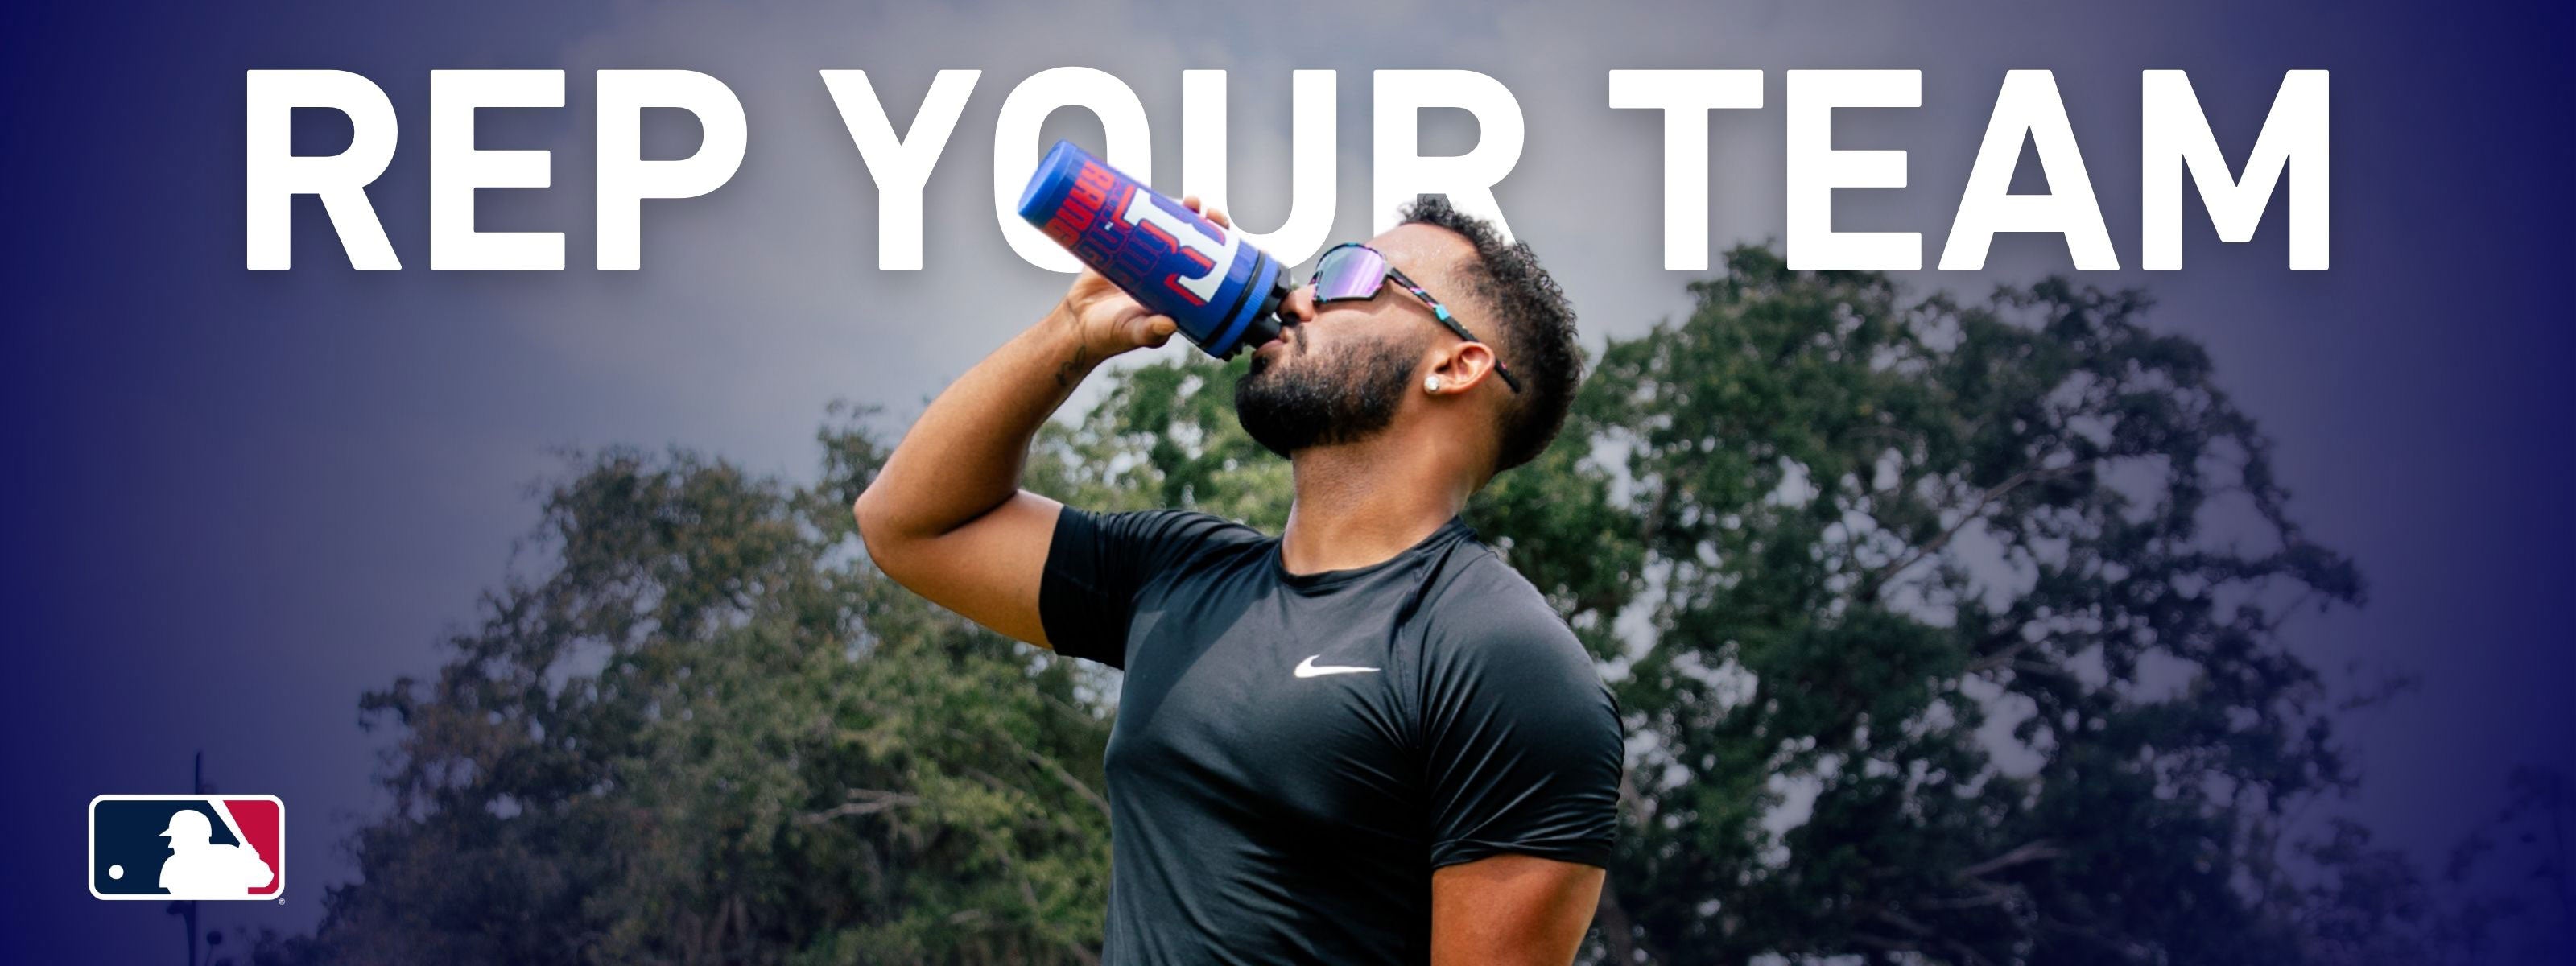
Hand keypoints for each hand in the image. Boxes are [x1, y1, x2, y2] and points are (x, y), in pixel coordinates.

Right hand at [1054, 196, 1233, 357]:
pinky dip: (1141, 204)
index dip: (1220, 244)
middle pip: (1192, 238)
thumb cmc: (1110, 334)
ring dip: (1180, 208)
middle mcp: (1164, 269)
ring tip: (1189, 200)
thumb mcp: (1132, 333)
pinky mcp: (1117, 242)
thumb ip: (1149, 332)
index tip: (1221, 230)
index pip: (1207, 263)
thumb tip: (1168, 325)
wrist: (1075, 324)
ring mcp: (1142, 253)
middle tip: (1205, 210)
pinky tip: (1150, 193)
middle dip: (1204, 221)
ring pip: (1166, 224)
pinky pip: (1133, 218)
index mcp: (1177, 289)